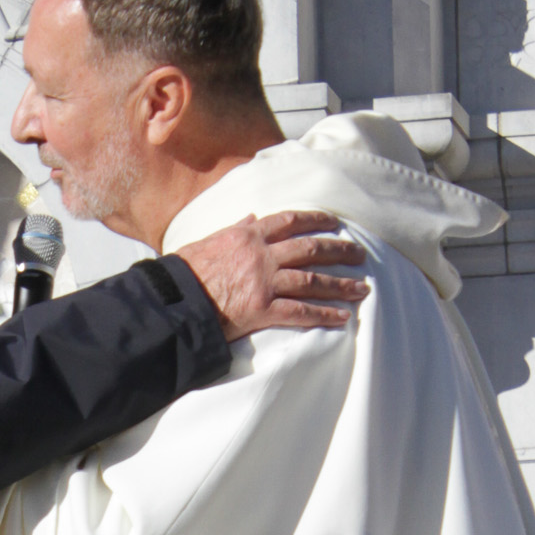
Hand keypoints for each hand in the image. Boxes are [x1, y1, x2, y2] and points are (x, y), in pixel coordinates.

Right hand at [173, 210, 367, 339]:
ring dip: (340, 284)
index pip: (289, 221)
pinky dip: (323, 315)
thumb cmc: (184, 273)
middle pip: (309, 249)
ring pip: (312, 280)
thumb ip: (234, 229)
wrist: (172, 301)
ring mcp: (264, 282)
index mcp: (248, 236)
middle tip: (360, 254)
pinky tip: (342, 317)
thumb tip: (251, 217)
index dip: (315, 220)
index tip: (333, 222)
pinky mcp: (262, 309)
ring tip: (362, 288)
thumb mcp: (208, 241)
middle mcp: (261, 255)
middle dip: (338, 251)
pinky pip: (300, 312)